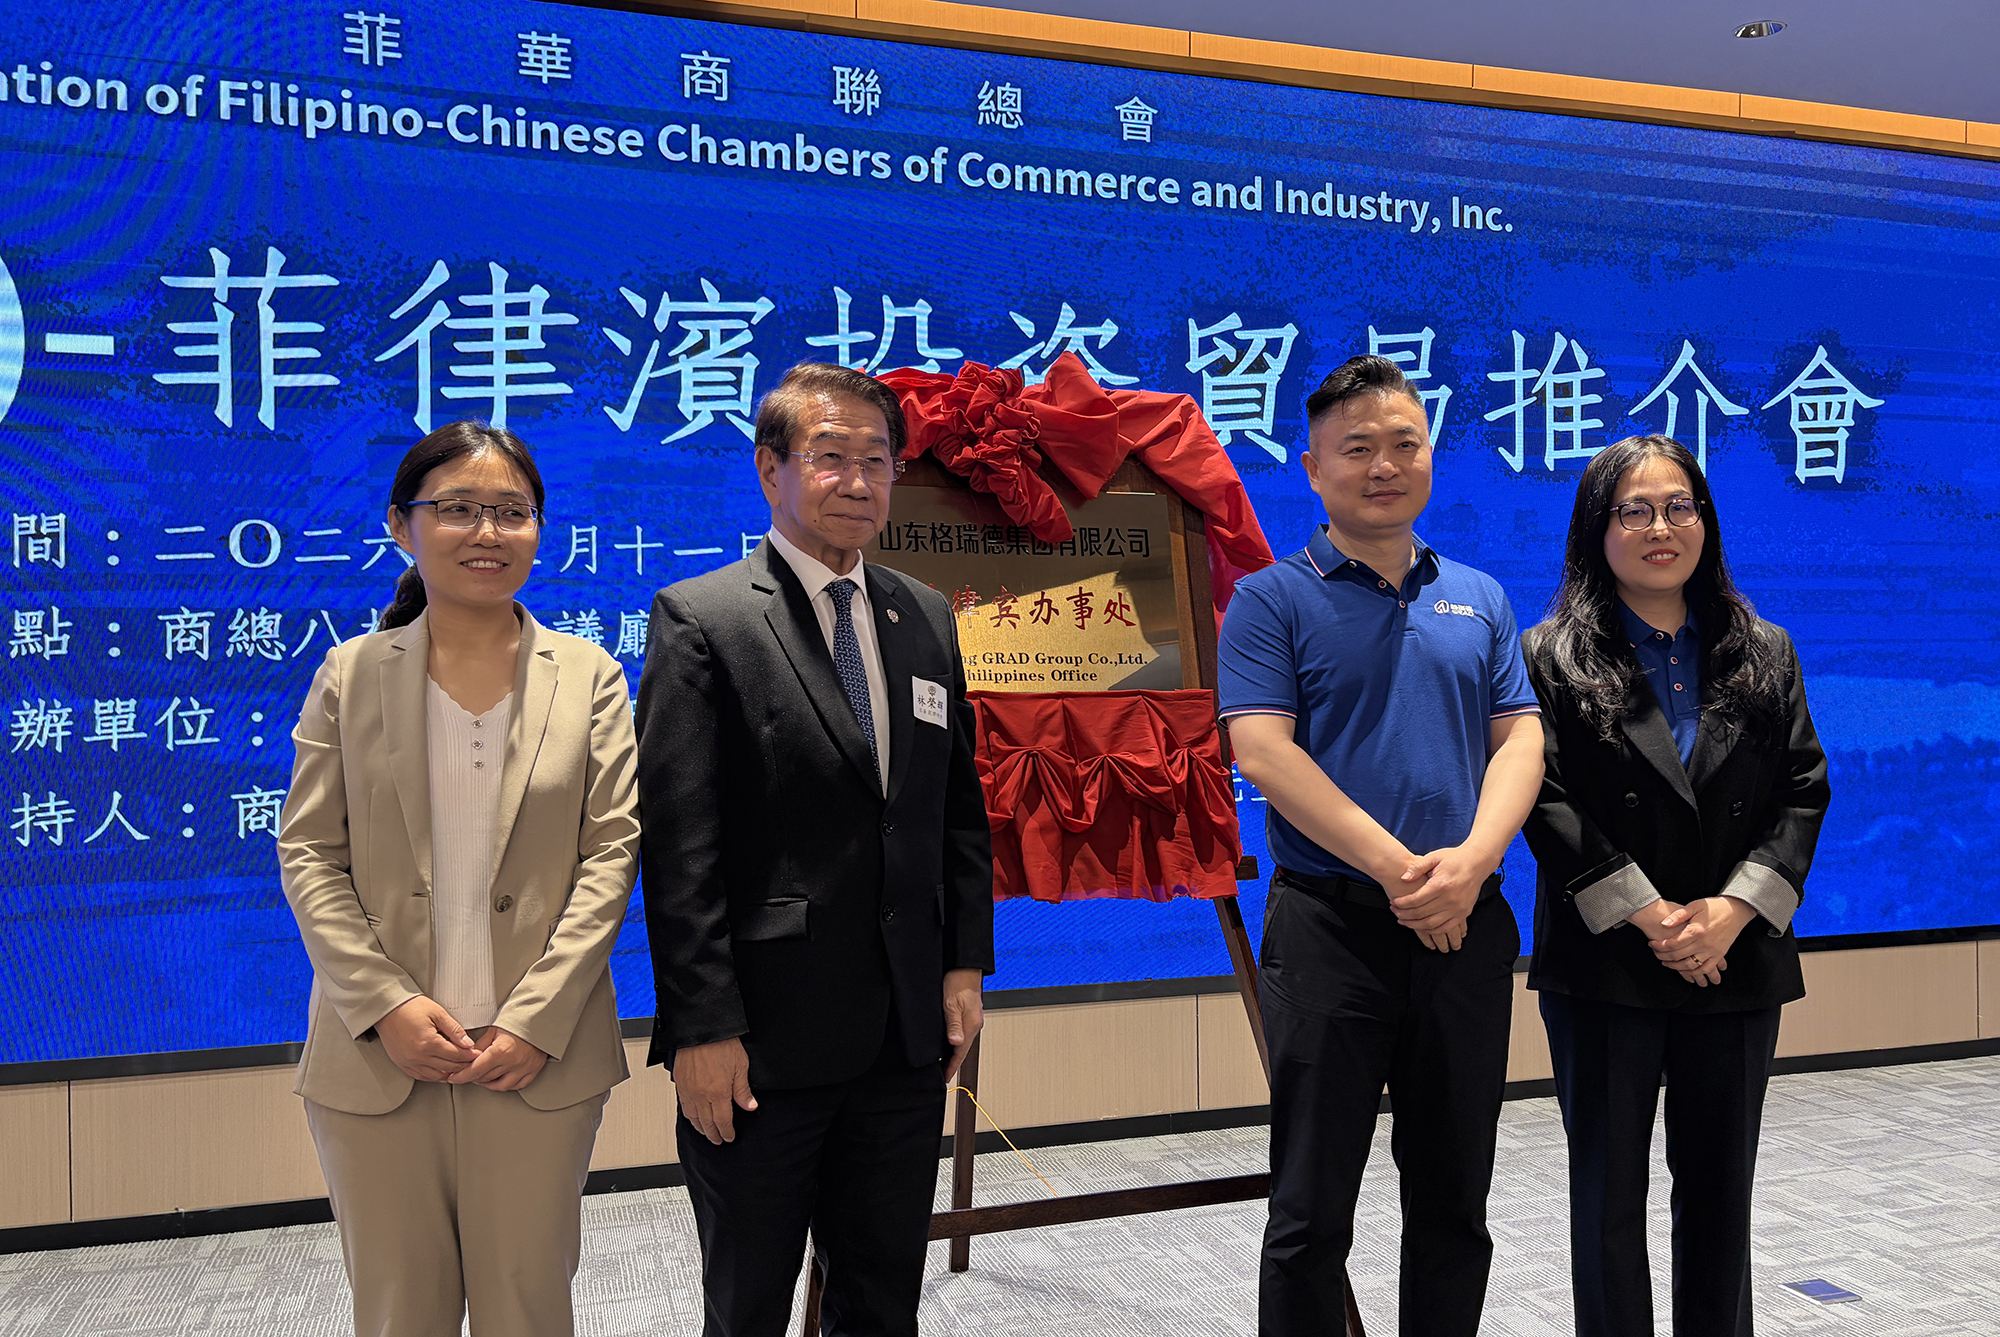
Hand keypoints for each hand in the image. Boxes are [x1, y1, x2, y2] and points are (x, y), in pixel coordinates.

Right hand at [376, 996, 476, 1081]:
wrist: (386, 1008)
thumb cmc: (410, 1007)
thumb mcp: (437, 1013)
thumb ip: (454, 1029)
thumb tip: (468, 1043)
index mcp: (428, 1043)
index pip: (456, 1055)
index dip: (470, 1056)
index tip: (477, 1054)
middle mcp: (418, 1056)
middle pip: (448, 1067)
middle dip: (463, 1065)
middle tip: (472, 1061)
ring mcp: (409, 1062)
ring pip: (436, 1076)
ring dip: (450, 1073)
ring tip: (459, 1066)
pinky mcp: (402, 1064)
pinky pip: (422, 1076)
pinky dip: (434, 1075)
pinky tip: (442, 1071)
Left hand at [448, 1026, 546, 1091]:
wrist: (539, 1019)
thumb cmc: (518, 1022)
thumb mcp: (494, 1030)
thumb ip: (480, 1045)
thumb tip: (467, 1056)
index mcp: (500, 1051)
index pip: (475, 1070)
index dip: (461, 1076)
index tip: (453, 1078)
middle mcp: (512, 1062)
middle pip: (485, 1078)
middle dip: (473, 1077)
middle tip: (466, 1073)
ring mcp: (524, 1068)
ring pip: (499, 1086)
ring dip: (487, 1083)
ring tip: (482, 1077)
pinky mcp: (533, 1071)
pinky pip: (516, 1086)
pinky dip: (506, 1085)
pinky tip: (499, 1080)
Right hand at [674, 1037, 756, 1144]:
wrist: (702, 1028)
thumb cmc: (722, 1043)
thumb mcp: (740, 1066)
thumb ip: (743, 1090)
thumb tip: (750, 1106)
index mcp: (718, 1092)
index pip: (723, 1121)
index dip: (727, 1132)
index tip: (729, 1137)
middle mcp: (701, 1095)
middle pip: (707, 1123)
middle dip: (714, 1135)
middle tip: (718, 1140)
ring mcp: (688, 1090)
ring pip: (692, 1117)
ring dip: (700, 1128)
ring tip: (706, 1132)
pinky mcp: (680, 1083)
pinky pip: (683, 1106)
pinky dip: (689, 1116)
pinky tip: (693, 1116)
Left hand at [943, 968, 984, 1082]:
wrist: (965, 968)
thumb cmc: (957, 983)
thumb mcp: (951, 1005)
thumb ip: (953, 1025)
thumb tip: (955, 1043)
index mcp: (970, 1026)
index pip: (960, 1054)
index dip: (951, 1067)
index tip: (944, 1078)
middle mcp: (973, 1025)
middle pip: (962, 1050)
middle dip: (952, 1063)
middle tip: (941, 1074)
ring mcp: (972, 1020)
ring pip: (962, 1041)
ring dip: (953, 1052)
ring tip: (942, 1062)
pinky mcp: (969, 1014)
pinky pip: (962, 1032)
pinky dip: (955, 1042)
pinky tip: (948, 1042)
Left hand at [1390, 844, 1491, 947]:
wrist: (1477, 862)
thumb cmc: (1454, 858)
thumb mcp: (1434, 857)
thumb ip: (1418, 867)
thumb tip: (1404, 878)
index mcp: (1441, 885)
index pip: (1416, 900)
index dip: (1402, 904)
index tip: (1393, 903)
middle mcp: (1450, 899)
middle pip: (1422, 914)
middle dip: (1405, 915)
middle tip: (1395, 912)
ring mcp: (1458, 908)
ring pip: (1432, 924)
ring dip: (1415, 925)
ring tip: (1404, 921)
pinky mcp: (1463, 913)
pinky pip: (1445, 928)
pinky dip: (1432, 930)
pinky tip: (1422, 926)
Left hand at [1623, 899, 1720, 983]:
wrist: (1736, 911)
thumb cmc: (1714, 907)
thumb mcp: (1694, 906)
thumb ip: (1678, 915)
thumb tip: (1664, 923)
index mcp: (1696, 931)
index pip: (1673, 943)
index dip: (1660, 946)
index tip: (1652, 944)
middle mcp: (1704, 944)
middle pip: (1679, 956)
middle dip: (1664, 957)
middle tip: (1656, 954)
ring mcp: (1713, 951)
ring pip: (1691, 966)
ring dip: (1677, 968)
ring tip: (1667, 964)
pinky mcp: (1719, 955)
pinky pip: (1706, 969)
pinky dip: (1696, 974)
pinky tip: (1687, 972)